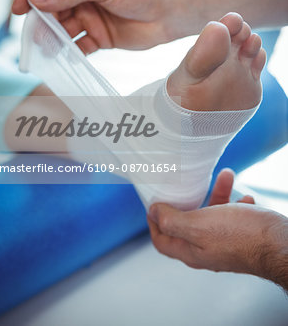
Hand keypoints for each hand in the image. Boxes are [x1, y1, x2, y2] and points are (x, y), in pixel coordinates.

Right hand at [12, 0, 177, 53]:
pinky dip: (71, 52)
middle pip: (53, 10)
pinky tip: (64, 58)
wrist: (172, 10)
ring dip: (53, 39)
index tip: (17, 10)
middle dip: (40, 22)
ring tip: (44, 50)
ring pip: (64, 30)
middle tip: (31, 36)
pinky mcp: (101, 38)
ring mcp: (92, 18)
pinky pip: (80, 46)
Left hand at [148, 169, 286, 282]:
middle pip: (186, 224)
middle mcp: (205, 249)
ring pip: (212, 215)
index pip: (162, 241)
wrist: (280, 244)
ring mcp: (224, 243)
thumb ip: (173, 220)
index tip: (154, 204)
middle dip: (186, 201)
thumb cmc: (241, 236)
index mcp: (191, 251)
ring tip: (225, 177)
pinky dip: (234, 202)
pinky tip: (243, 195)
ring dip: (216, 194)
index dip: (153, 223)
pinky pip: (232, 216)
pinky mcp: (241, 236)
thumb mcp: (199, 225)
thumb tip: (153, 213)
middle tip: (185, 185)